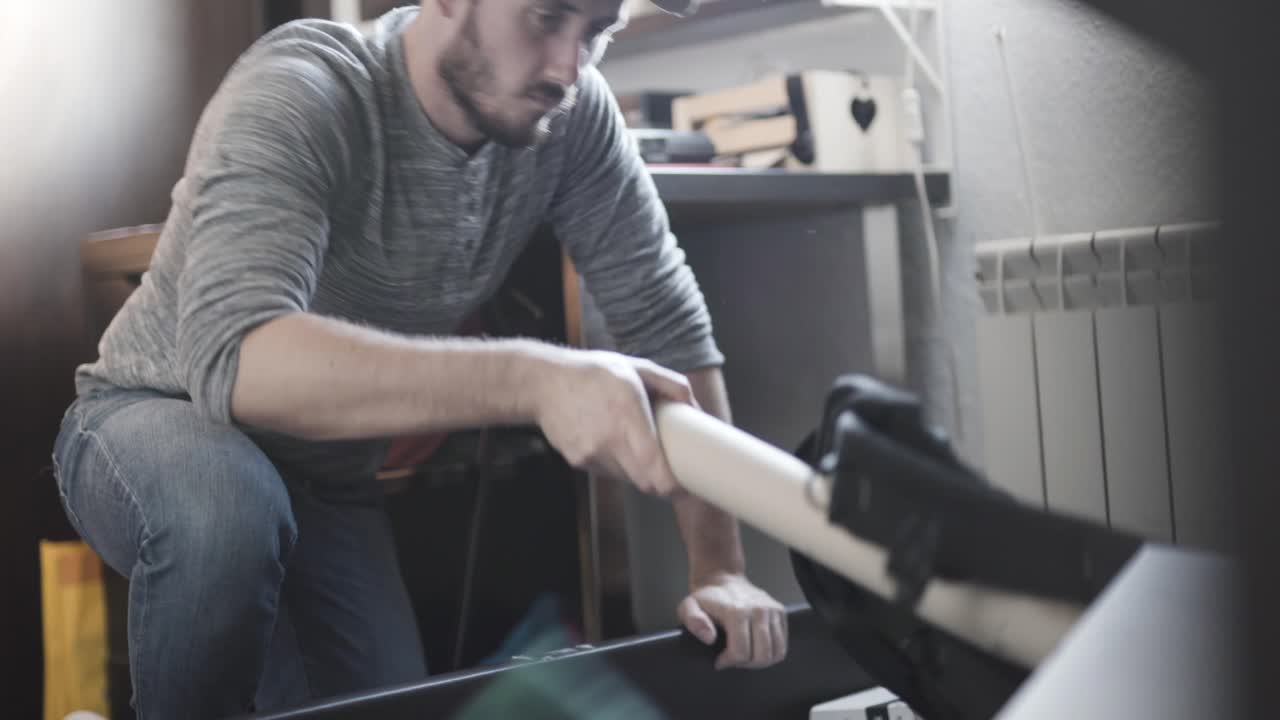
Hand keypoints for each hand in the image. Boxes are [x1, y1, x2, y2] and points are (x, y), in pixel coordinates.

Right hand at [534, 349, 695, 495]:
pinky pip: (607, 471)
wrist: (543, 382)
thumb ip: (671, 384)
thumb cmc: (593, 373)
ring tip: (635, 446)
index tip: (685, 487)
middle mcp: (609, 441)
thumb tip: (695, 407)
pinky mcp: (578, 461)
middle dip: (660, 483)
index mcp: (628, 417)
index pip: (654, 470)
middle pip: (644, 483)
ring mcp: (591, 454)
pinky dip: (616, 463)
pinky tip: (609, 440)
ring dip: (637, 471)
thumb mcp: (637, 367)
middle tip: (671, 473)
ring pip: (626, 478)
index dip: (673, 487)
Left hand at [677, 572, 787, 669]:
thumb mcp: (688, 607)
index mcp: (736, 611)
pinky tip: (755, 648)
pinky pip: (782, 645)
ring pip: (775, 652)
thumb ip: (693, 621)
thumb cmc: (706, 598)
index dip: (729, 662)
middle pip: (761, 655)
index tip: (719, 660)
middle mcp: (759, 609)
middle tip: (733, 659)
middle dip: (746, 664)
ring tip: (745, 655)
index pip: (741, 652)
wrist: (723, 579)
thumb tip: (709, 638)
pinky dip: (771, 653)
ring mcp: (773, 610)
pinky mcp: (781, 612)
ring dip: (760, 661)